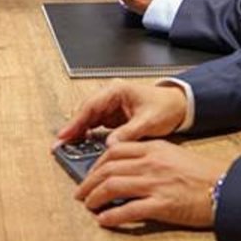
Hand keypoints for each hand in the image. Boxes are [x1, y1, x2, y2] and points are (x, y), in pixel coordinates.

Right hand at [57, 80, 187, 144]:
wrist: (180, 106)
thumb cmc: (166, 107)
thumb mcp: (148, 121)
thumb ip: (128, 133)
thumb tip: (111, 145)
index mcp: (116, 91)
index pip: (90, 106)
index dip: (76, 122)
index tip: (65, 135)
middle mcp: (110, 97)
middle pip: (85, 113)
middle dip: (73, 129)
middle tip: (60, 146)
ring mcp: (110, 107)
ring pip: (88, 120)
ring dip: (78, 134)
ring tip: (67, 149)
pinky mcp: (113, 117)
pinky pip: (95, 126)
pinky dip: (88, 136)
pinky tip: (82, 147)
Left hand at [75, 141, 231, 229]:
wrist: (227, 188)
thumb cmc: (202, 174)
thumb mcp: (173, 155)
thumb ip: (149, 157)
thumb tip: (124, 166)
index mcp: (153, 149)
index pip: (113, 151)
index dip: (95, 164)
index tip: (89, 173)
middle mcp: (151, 163)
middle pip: (107, 169)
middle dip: (88, 182)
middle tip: (80, 193)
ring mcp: (156, 184)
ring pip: (113, 187)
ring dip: (95, 198)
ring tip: (88, 206)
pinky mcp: (162, 205)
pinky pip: (129, 210)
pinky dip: (112, 216)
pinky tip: (104, 221)